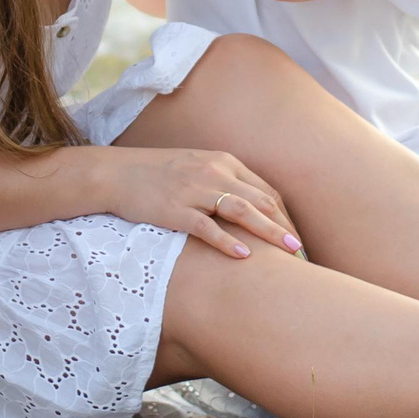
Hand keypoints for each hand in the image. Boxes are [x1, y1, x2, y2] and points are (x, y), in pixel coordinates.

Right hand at [93, 145, 303, 260]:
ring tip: (289, 252)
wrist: (115, 174)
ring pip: (241, 211)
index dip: (285, 215)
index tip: (296, 237)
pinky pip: (208, 227)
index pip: (265, 190)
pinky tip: (246, 256)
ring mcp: (194, 190)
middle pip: (261, 201)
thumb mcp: (195, 168)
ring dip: (269, 232)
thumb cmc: (156, 174)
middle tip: (303, 250)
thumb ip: (223, 182)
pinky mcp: (175, 209)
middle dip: (285, 226)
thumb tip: (250, 209)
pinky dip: (229, 241)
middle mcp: (213, 172)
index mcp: (222, 162)